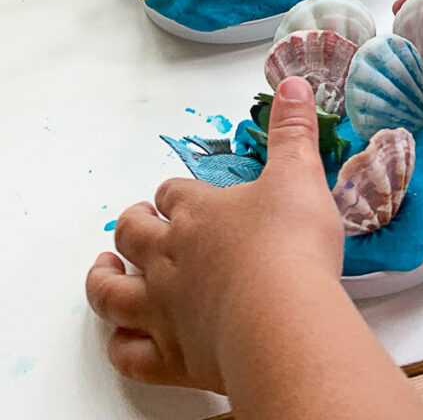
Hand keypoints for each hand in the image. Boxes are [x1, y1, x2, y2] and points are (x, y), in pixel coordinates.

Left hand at [86, 76, 343, 389]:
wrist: (284, 318)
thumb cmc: (292, 246)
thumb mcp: (300, 174)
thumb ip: (293, 130)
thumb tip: (293, 85)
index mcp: (200, 213)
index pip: (174, 194)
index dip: (174, 193)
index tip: (177, 195)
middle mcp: (171, 257)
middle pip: (134, 235)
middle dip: (131, 226)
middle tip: (134, 222)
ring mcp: (165, 309)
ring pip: (114, 293)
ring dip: (104, 281)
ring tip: (102, 270)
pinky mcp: (172, 356)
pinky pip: (131, 354)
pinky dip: (121, 346)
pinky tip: (120, 339)